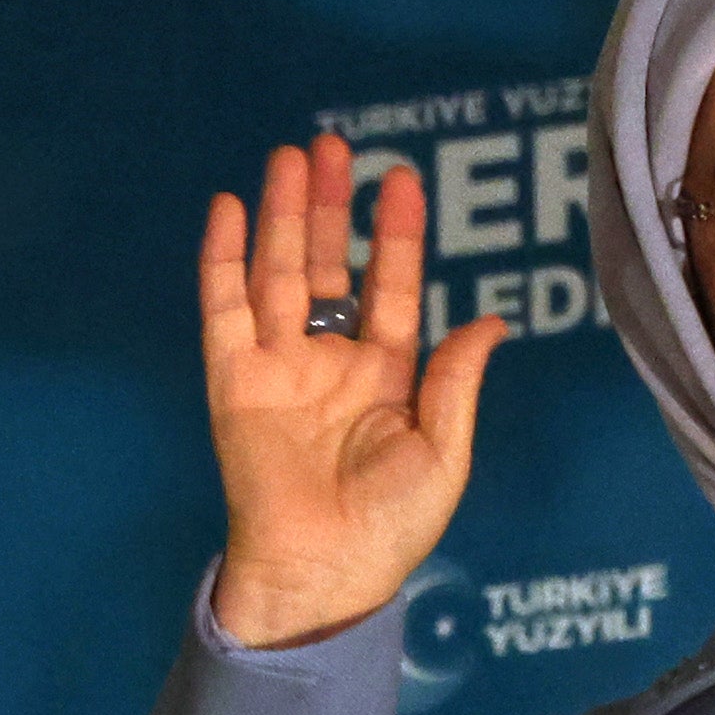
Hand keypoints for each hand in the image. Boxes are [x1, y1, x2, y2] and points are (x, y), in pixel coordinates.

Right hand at [203, 136, 508, 648]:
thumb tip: (492, 321)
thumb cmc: (390, 527)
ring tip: (290, 157)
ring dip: (284, 215)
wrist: (323, 570)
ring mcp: (277, 367)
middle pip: (329, 264)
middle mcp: (328, 360)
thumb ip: (456, 381)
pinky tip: (229, 209)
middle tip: (332, 145)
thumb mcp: (443, 452)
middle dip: (331, 205)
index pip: (391, 286)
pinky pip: (223, 310)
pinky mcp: (232, 381)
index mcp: (384, 376)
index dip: (396, 234)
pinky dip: (223, 259)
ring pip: (279, 273)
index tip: (401, 178)